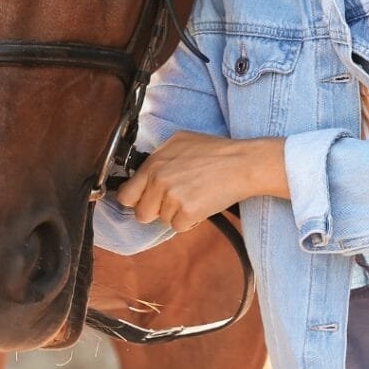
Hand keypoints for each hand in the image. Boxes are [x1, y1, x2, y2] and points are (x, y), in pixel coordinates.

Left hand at [115, 131, 288, 232]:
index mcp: (154, 163)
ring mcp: (171, 196)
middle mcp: (158, 179)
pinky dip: (190, 221)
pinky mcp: (186, 211)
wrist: (241, 163)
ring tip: (194, 196)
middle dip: (156, 210)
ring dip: (176, 214)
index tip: (143, 201)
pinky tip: (201, 204)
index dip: (135, 200)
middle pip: (142, 213)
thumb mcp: (180, 142)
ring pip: (163, 220)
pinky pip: (179, 227)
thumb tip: (143, 172)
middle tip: (175, 200)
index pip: (126, 194)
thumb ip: (158, 158)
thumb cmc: (215, 151)